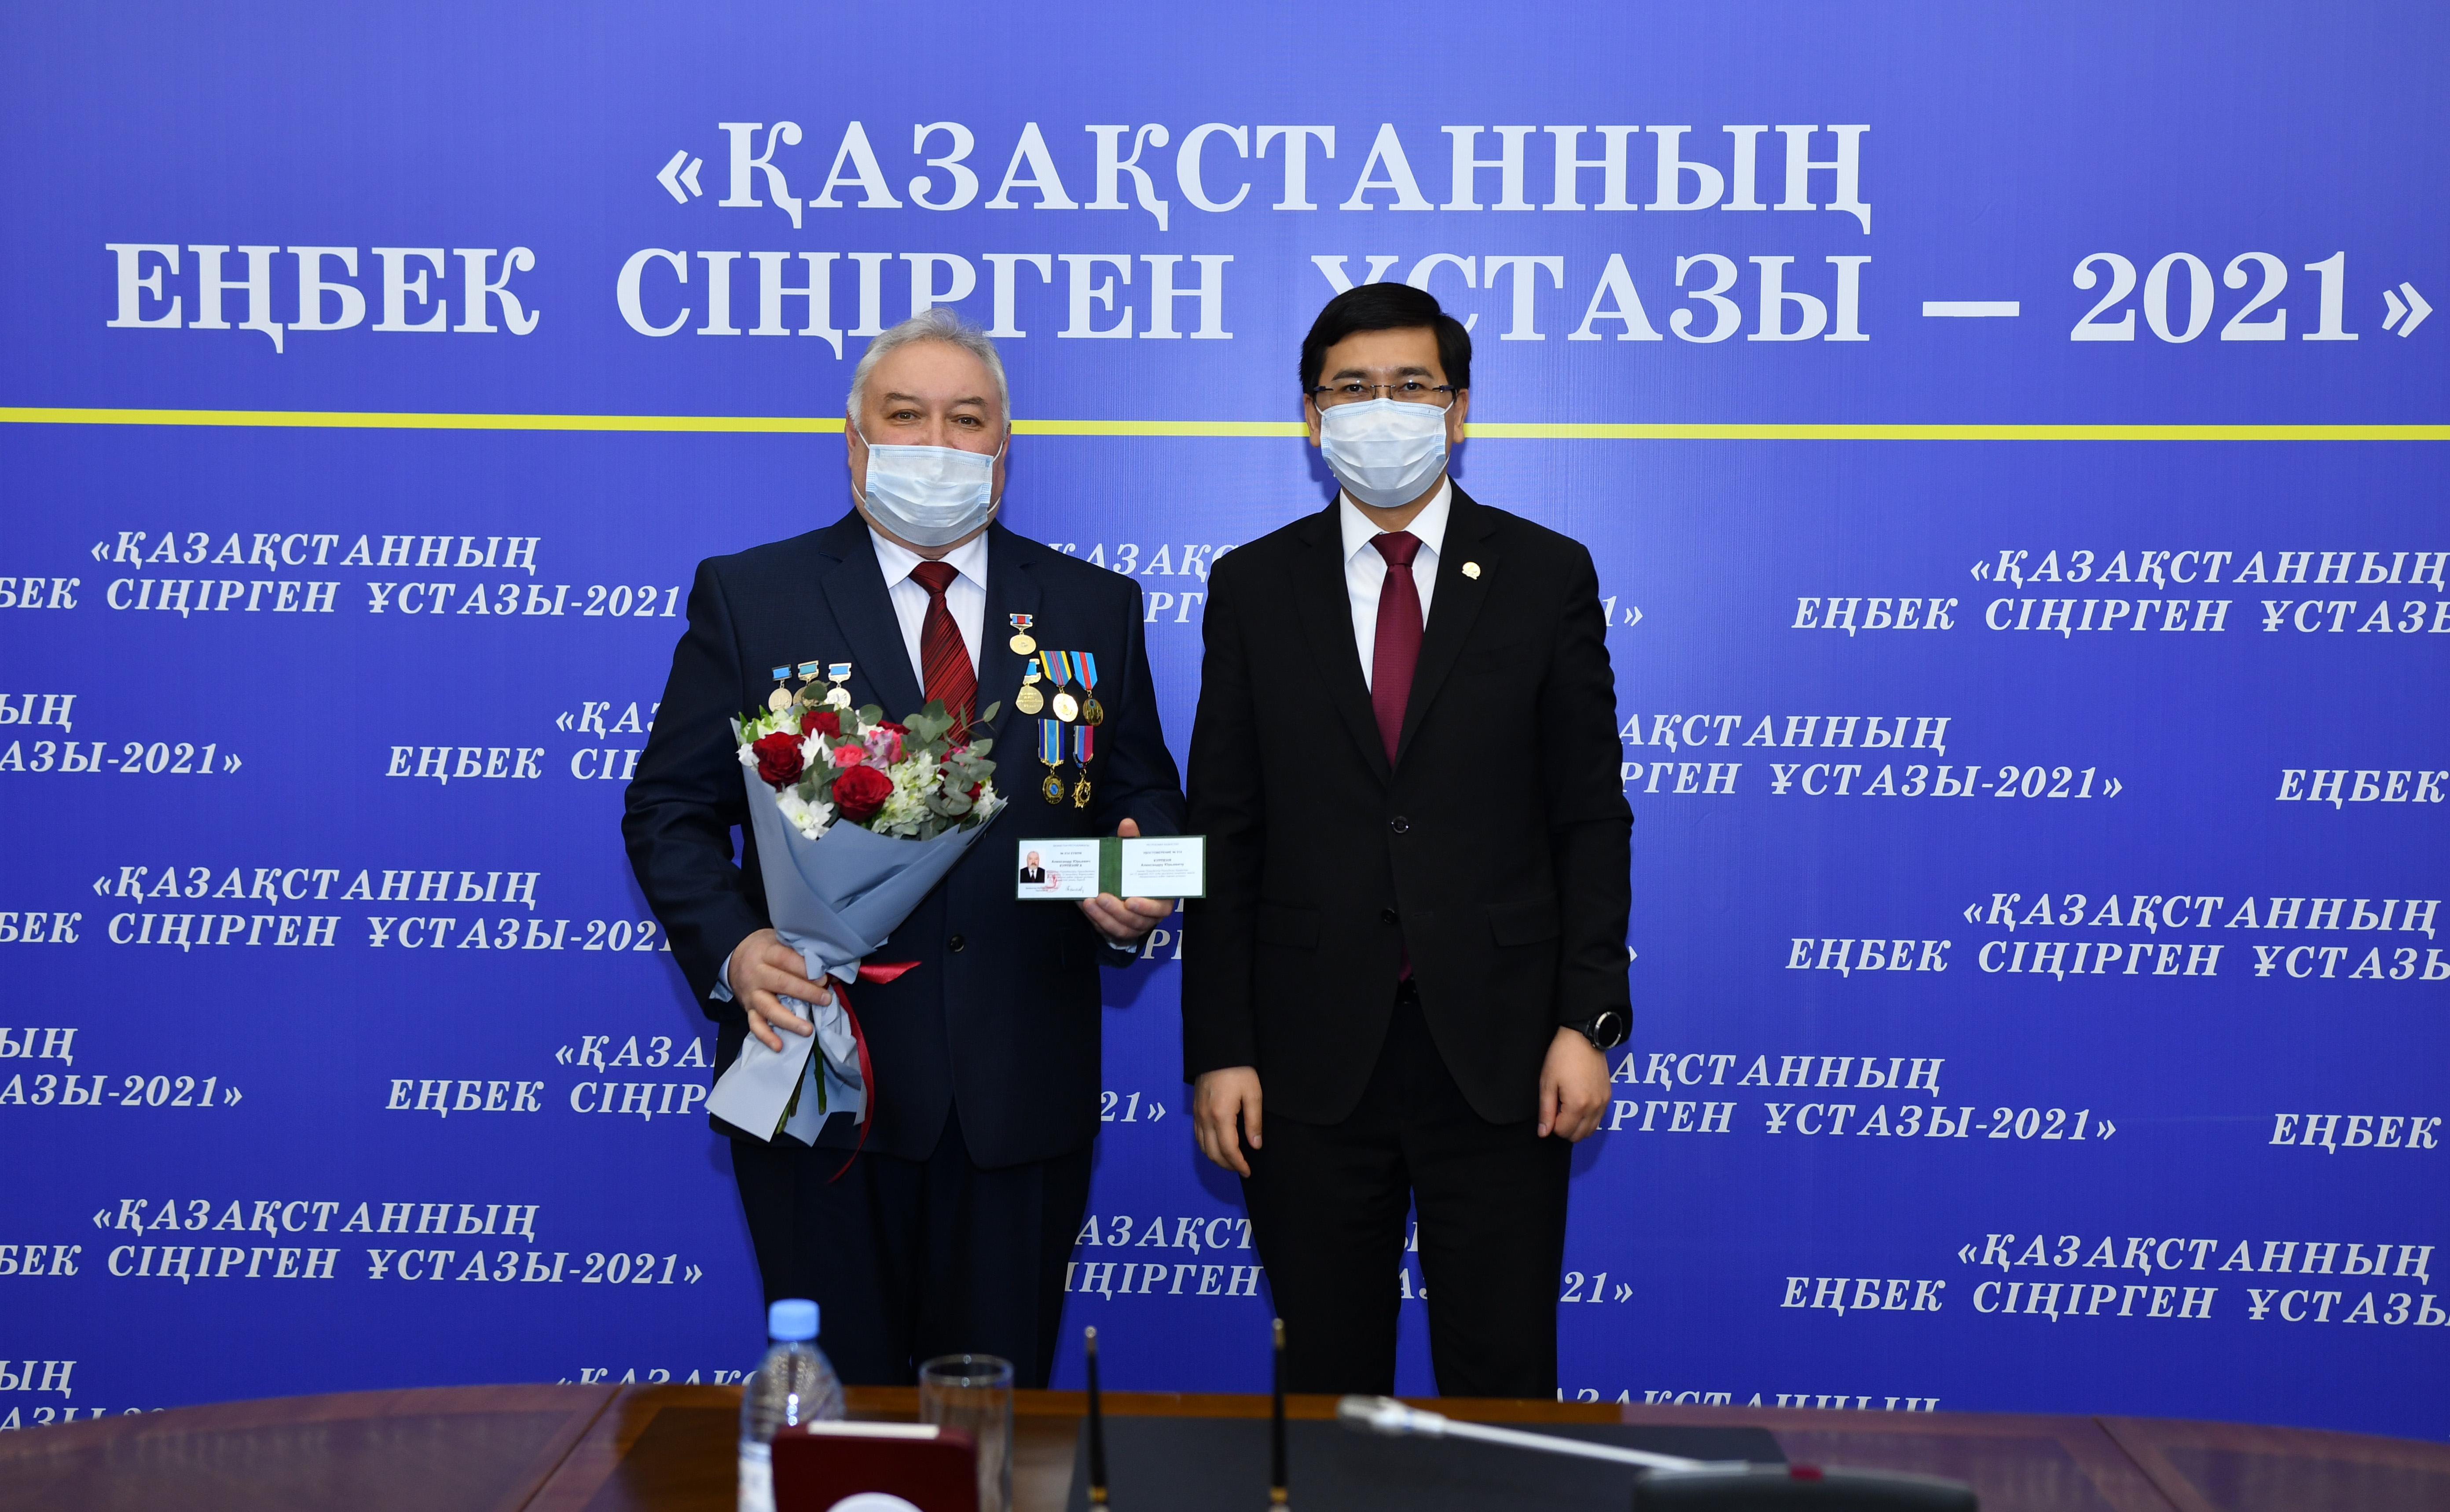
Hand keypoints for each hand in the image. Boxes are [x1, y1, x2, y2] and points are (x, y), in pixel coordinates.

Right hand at [727, 928, 832, 1052]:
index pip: (785, 959)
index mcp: (766, 952)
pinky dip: (766, 1037)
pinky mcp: (748, 1009)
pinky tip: (779, 1046)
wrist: (735, 957)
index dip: (805, 969)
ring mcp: (751, 994)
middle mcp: (757, 974)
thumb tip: (832, 971)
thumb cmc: (766, 948)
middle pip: (781, 983)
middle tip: (826, 999)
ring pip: (769, 1009)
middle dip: (805, 992)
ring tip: (808, 1030)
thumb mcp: (780, 940)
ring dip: (789, 1021)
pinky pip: (755, 1025)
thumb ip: (802, 953)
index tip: (823, 978)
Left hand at [1078, 816, 1175, 942]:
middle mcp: (1149, 916)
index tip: (1130, 901)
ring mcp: (1133, 926)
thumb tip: (1127, 823)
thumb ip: (1132, 841)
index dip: (1147, 908)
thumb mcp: (1133, 855)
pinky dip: (1095, 919)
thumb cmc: (1134, 871)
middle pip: (1137, 921)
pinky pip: (1107, 930)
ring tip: (1089, 902)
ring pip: (1120, 929)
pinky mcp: (1117, 930)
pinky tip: (1084, 906)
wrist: (1124, 884)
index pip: (1160, 909)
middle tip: (1101, 897)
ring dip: (1104, 917)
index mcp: (1160, 899)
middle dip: (1117, 911)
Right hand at [1193, 1066, 1263, 1175]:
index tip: (1248, 1171)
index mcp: (1221, 1116)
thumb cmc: (1238, 1070)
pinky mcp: (1195, 1109)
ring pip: (1203, 1146)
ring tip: (1231, 1161)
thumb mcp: (1253, 1094)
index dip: (1238, 1164)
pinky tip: (1218, 1146)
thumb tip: (1255, 1145)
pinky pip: (1198, 1135)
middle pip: (1213, 1153)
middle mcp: (1205, 1118)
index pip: (1228, 1150)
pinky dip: (1207, 1147)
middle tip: (1241, 1169)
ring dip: (1216, 1158)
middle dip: (1227, 1165)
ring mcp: (1198, 1114)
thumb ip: (1254, 1122)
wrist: (1218, 1051)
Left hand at [1537, 1026, 1609, 1140]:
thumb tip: (1543, 1132)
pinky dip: (1587, 1119)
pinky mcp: (1608, 1096)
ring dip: (1577, 1126)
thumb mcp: (1547, 1083)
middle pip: (1578, 1135)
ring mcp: (1603, 1102)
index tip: (1549, 1110)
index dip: (1552, 1125)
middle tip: (1556, 1111)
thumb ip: (1546, 1111)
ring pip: (1590, 1130)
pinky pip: (1598, 1119)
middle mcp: (1594, 1107)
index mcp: (1577, 1105)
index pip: (1563, 1132)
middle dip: (1565, 1129)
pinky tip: (1578, 1104)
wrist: (1583, 1037)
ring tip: (1566, 1108)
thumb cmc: (1562, 1057)